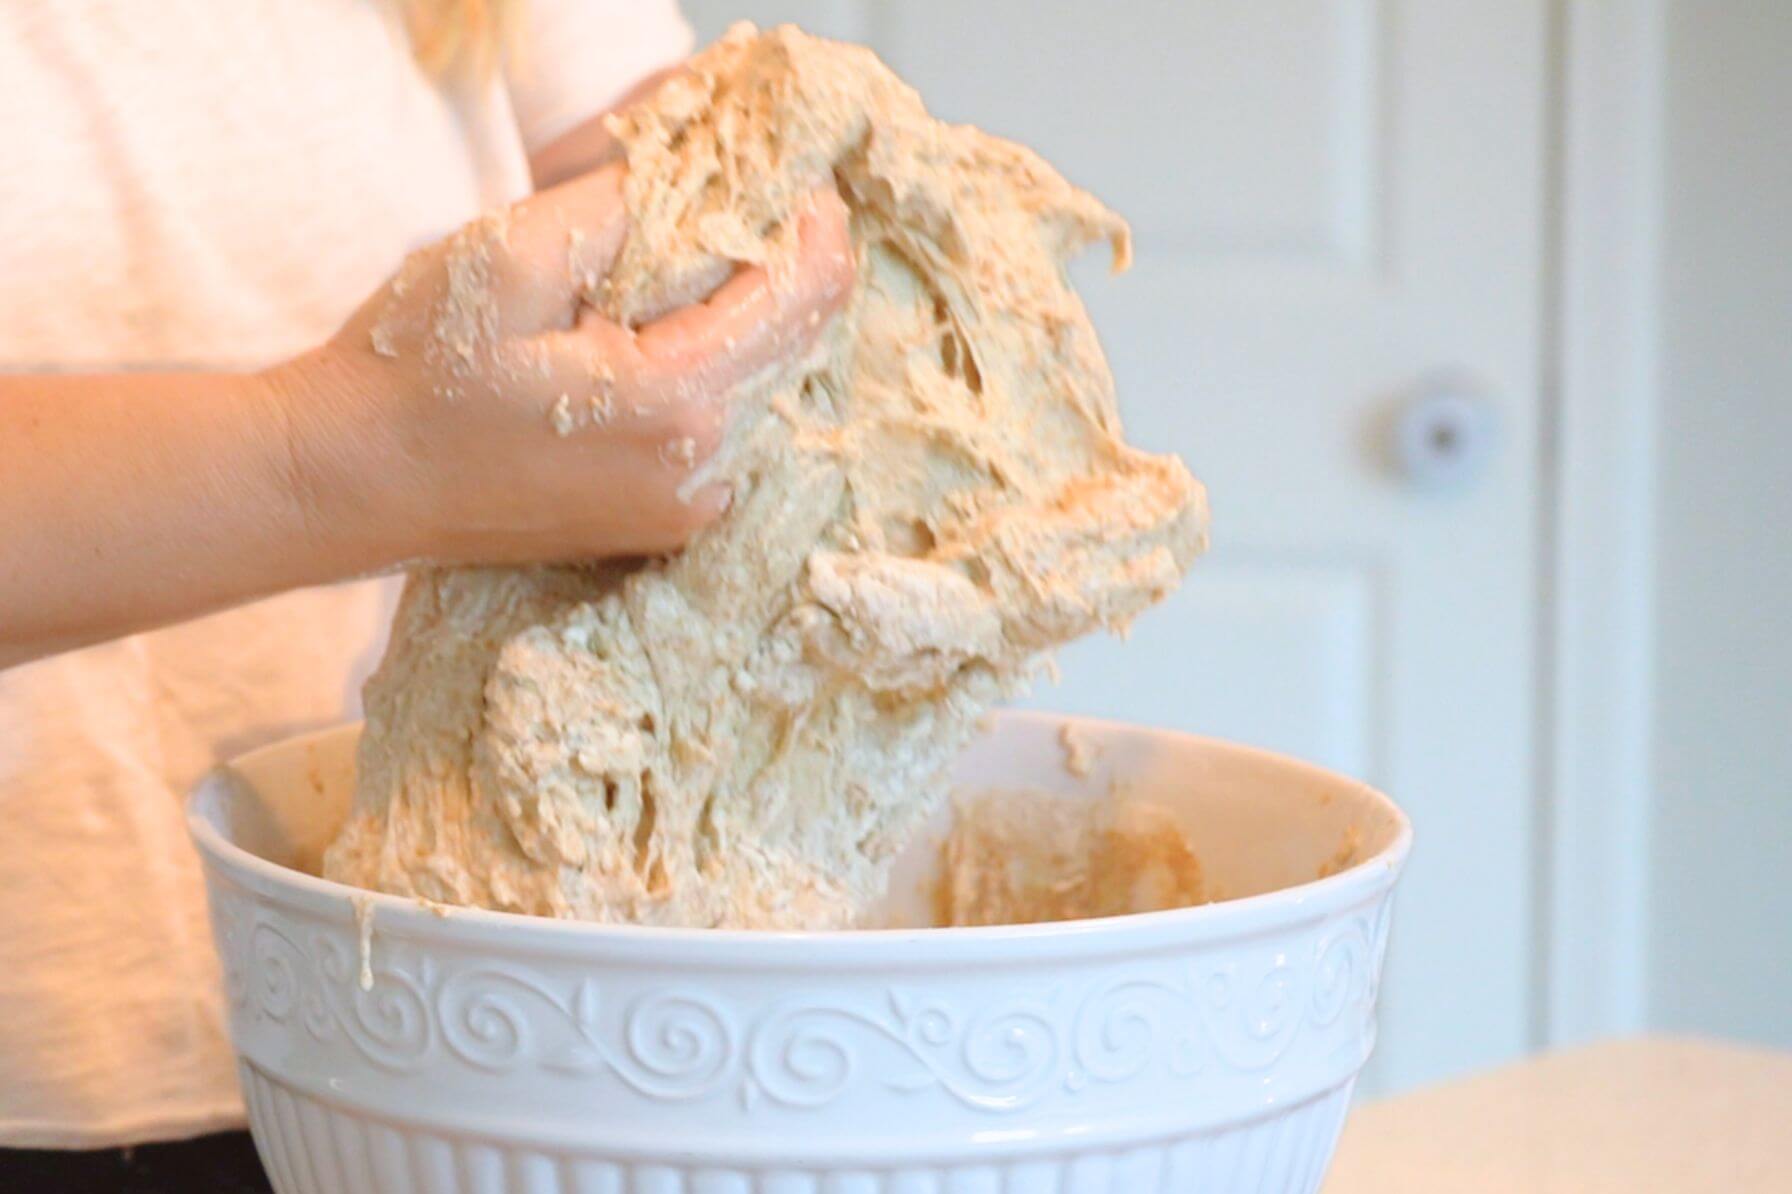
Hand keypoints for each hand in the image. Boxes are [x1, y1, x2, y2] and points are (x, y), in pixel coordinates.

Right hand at [278, 166, 852, 566]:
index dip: (807, 216)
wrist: (353, 482)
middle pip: (800, 339)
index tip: (780, 175)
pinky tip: (654, 346)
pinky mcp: (668, 522)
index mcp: (681, 400)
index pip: (808, 291)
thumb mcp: (512, 255)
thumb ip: (628, 209)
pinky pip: (734, 429)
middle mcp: (708, 469)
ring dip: (744, 319)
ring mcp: (692, 508)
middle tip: (717, 210)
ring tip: (673, 276)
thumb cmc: (415, 370)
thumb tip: (714, 179)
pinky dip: (719, 372)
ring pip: (772, 385)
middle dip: (773, 263)